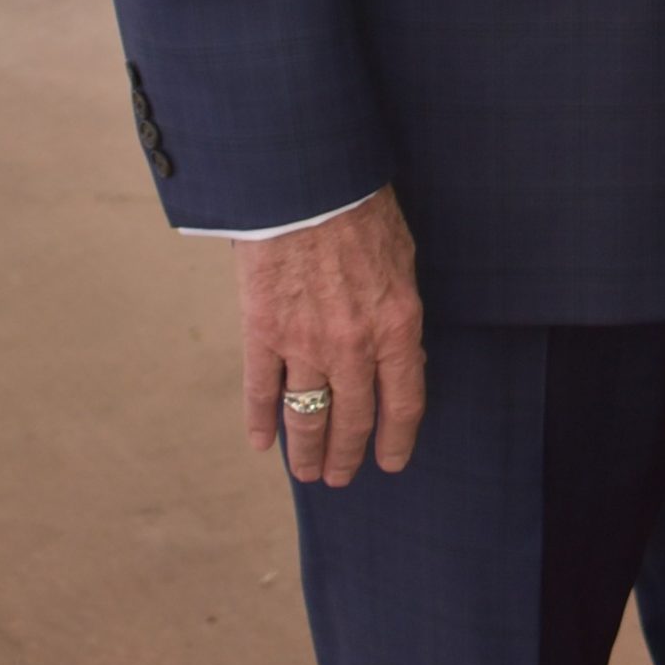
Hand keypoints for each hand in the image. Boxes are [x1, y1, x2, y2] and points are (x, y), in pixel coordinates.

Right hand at [236, 186, 425, 484]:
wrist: (311, 187)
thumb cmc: (364, 214)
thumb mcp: (403, 262)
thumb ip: (398, 314)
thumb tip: (400, 356)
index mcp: (397, 326)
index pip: (403, 402)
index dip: (397, 439)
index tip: (392, 462)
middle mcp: (353, 345)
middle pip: (352, 418)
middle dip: (349, 454)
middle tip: (343, 477)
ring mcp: (304, 344)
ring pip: (307, 415)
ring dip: (308, 451)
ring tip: (308, 473)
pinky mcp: (263, 334)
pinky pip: (262, 391)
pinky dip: (261, 421)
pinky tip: (261, 443)